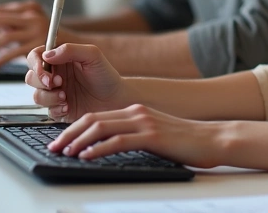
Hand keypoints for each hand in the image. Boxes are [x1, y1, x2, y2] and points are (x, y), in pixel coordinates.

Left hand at [0, 0, 65, 66]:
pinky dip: (1, 58)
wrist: (79, 46)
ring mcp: (36, 29)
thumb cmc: (52, 39)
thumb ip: (13, 27)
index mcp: (29, 8)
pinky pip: (14, 51)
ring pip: (3, 36)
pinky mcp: (39, 44)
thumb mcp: (34, 26)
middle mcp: (32, 15)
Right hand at [25, 43, 131, 121]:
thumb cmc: (106, 76)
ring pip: (36, 96)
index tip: (45, 71)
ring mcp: (55, 94)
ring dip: (49, 97)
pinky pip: (47, 111)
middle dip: (41, 82)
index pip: (35, 57)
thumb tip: (47, 55)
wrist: (116, 100)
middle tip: (58, 83)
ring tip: (66, 97)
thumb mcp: (93, 56)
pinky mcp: (58, 109)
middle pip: (31, 77)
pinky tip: (69, 106)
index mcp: (60, 60)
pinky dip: (56, 109)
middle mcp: (55, 76)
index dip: (35, 64)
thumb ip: (70, 50)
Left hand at [44, 103, 218, 167]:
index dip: (74, 128)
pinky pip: (118, 141)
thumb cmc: (186, 141)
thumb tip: (108, 148)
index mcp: (135, 111)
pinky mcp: (152, 136)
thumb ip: (133, 136)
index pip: (96, 117)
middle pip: (93, 119)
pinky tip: (87, 156)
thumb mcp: (154, 135)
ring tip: (64, 152)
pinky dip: (98, 149)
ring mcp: (144, 123)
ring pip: (101, 128)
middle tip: (54, 147)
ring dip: (78, 141)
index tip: (60, 141)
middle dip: (69, 133)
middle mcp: (137, 113)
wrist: (213, 139)